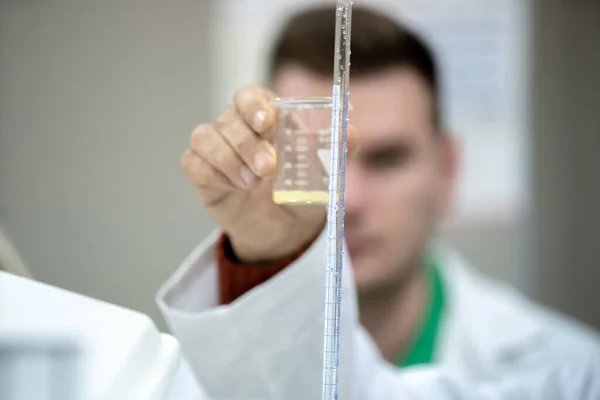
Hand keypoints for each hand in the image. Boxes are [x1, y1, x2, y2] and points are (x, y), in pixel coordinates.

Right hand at [181, 85, 356, 262]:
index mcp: (267, 119)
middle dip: (247, 144)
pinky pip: (192, 162)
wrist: (285, 231)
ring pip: (204, 137)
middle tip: (268, 169)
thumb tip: (350, 134)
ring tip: (251, 183)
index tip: (266, 123)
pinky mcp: (202, 172)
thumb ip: (338, 151)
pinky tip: (233, 189)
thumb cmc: (303, 192)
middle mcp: (238, 128)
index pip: (250, 95)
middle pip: (228, 118)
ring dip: (227, 159)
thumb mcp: (326, 173)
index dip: (254, 105)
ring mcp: (217, 149)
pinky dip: (211, 174)